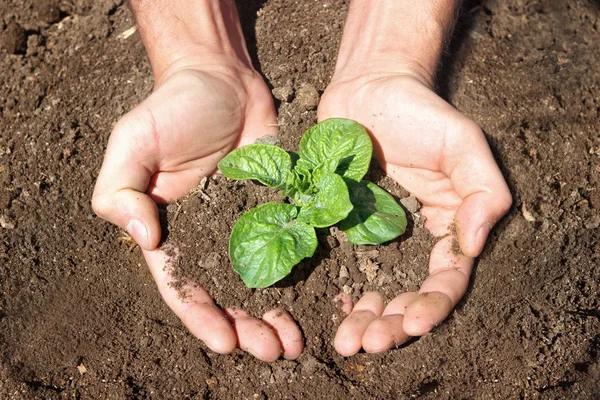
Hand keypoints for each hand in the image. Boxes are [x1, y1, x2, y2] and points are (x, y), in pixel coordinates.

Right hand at [92, 62, 302, 360]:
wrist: (223, 78)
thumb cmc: (173, 107)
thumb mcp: (133, 141)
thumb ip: (122, 190)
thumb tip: (145, 239)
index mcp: (173, 232)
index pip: (184, 286)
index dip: (202, 319)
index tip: (226, 343)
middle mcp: (212, 238)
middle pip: (229, 295)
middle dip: (248, 328)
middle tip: (274, 352)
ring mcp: (250, 226)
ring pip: (265, 283)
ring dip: (278, 315)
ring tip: (296, 342)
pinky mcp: (282, 209)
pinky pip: (295, 248)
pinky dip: (306, 277)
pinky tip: (322, 300)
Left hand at [319, 69, 511, 355]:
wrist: (368, 88)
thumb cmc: (420, 112)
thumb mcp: (463, 144)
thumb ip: (481, 191)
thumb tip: (476, 245)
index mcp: (448, 225)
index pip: (447, 279)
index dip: (432, 307)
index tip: (411, 324)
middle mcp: (414, 239)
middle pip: (406, 295)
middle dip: (389, 324)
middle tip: (365, 344)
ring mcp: (376, 235)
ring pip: (374, 289)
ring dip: (364, 318)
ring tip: (346, 340)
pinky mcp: (342, 224)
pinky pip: (341, 266)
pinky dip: (338, 290)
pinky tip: (328, 306)